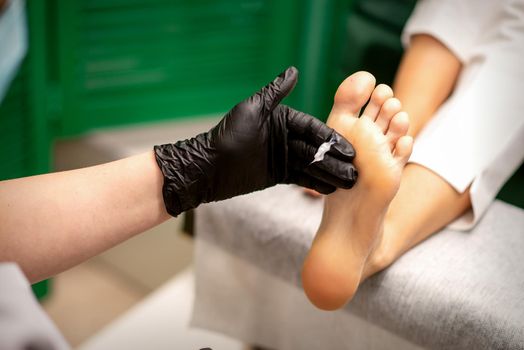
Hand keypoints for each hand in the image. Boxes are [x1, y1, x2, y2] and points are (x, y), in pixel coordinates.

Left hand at [154, 67, 356, 215]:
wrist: (208, 169)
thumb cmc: (227, 136)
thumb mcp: (251, 111)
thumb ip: (274, 93)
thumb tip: (293, 70)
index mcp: (283, 119)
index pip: (314, 128)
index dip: (332, 140)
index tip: (350, 150)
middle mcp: (286, 137)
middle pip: (317, 149)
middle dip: (336, 160)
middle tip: (356, 170)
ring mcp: (284, 157)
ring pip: (312, 165)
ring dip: (331, 173)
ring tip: (350, 182)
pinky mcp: (280, 174)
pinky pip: (302, 179)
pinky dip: (316, 183)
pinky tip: (332, 189)